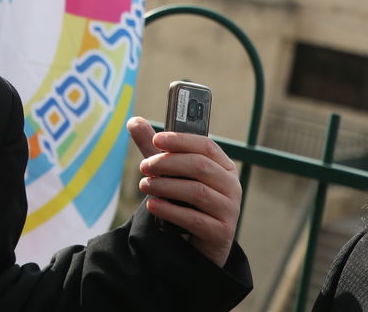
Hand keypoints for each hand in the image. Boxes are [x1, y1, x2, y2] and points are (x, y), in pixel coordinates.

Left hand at [126, 115, 240, 266]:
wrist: (197, 245)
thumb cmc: (187, 202)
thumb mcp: (172, 174)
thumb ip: (155, 150)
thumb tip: (134, 122)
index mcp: (224, 167)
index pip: (206, 146)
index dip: (180, 140)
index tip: (157, 139)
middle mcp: (232, 186)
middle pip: (200, 166)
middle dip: (168, 163)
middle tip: (143, 166)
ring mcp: (229, 210)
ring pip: (197, 191)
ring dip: (166, 186)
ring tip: (145, 185)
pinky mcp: (221, 233)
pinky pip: (194, 219)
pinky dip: (170, 210)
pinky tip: (152, 205)